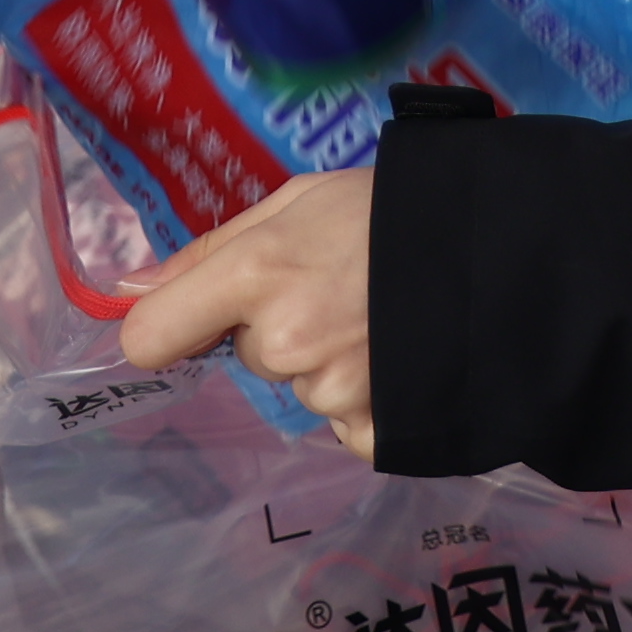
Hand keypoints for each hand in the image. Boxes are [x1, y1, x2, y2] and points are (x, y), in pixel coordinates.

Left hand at [122, 168, 378, 453]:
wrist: (502, 247)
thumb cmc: (391, 209)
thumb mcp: (297, 201)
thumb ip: (210, 251)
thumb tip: (129, 288)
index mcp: (257, 273)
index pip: (152, 336)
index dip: (167, 328)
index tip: (192, 322)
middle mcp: (285, 341)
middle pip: (248, 353)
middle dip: (281, 327)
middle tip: (339, 288)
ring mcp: (332, 393)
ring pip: (301, 387)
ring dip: (328, 362)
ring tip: (382, 317)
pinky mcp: (373, 430)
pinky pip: (343, 427)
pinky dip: (366, 402)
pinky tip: (398, 359)